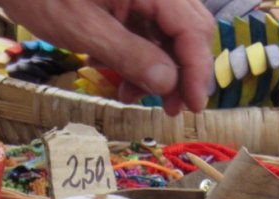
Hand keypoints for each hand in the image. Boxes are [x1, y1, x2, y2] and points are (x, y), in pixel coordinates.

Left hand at [0, 0, 214, 114]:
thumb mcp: (81, 28)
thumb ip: (128, 54)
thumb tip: (168, 84)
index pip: (191, 28)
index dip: (197, 69)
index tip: (193, 105)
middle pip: (187, 30)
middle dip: (182, 72)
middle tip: (171, 108)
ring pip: (167, 35)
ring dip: (160, 71)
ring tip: (135, 97)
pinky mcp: (123, 1)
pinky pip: (145, 33)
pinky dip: (140, 60)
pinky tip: (123, 80)